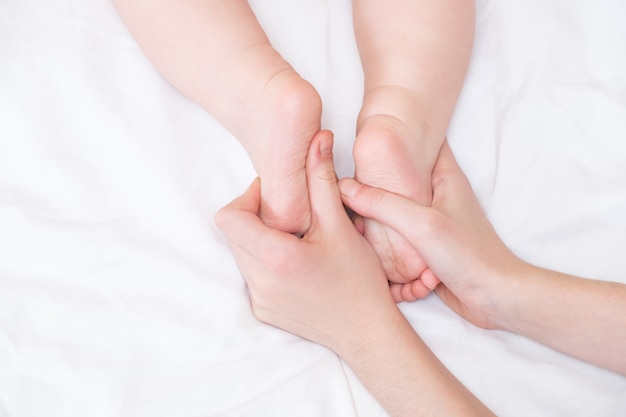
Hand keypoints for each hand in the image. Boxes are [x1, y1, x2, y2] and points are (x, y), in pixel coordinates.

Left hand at [215, 131, 397, 354]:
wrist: (367, 331)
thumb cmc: (359, 279)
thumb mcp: (341, 226)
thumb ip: (322, 179)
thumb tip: (318, 138)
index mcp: (276, 258)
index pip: (228, 217)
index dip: (247, 199)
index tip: (276, 196)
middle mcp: (260, 282)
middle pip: (232, 234)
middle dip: (254, 217)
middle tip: (290, 216)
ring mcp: (259, 300)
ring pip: (240, 254)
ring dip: (259, 239)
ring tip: (296, 239)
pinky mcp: (263, 311)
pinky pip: (251, 276)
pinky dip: (265, 262)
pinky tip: (296, 264)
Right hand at [340, 140, 524, 328]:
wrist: (494, 297)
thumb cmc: (467, 255)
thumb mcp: (420, 224)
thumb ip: (381, 203)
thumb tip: (344, 188)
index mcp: (445, 177)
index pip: (421, 141)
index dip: (397, 136)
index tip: (368, 139)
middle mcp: (439, 195)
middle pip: (401, 179)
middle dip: (376, 186)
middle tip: (350, 193)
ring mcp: (434, 221)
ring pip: (397, 212)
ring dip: (380, 225)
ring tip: (363, 234)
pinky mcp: (429, 246)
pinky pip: (401, 240)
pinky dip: (392, 250)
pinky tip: (384, 259)